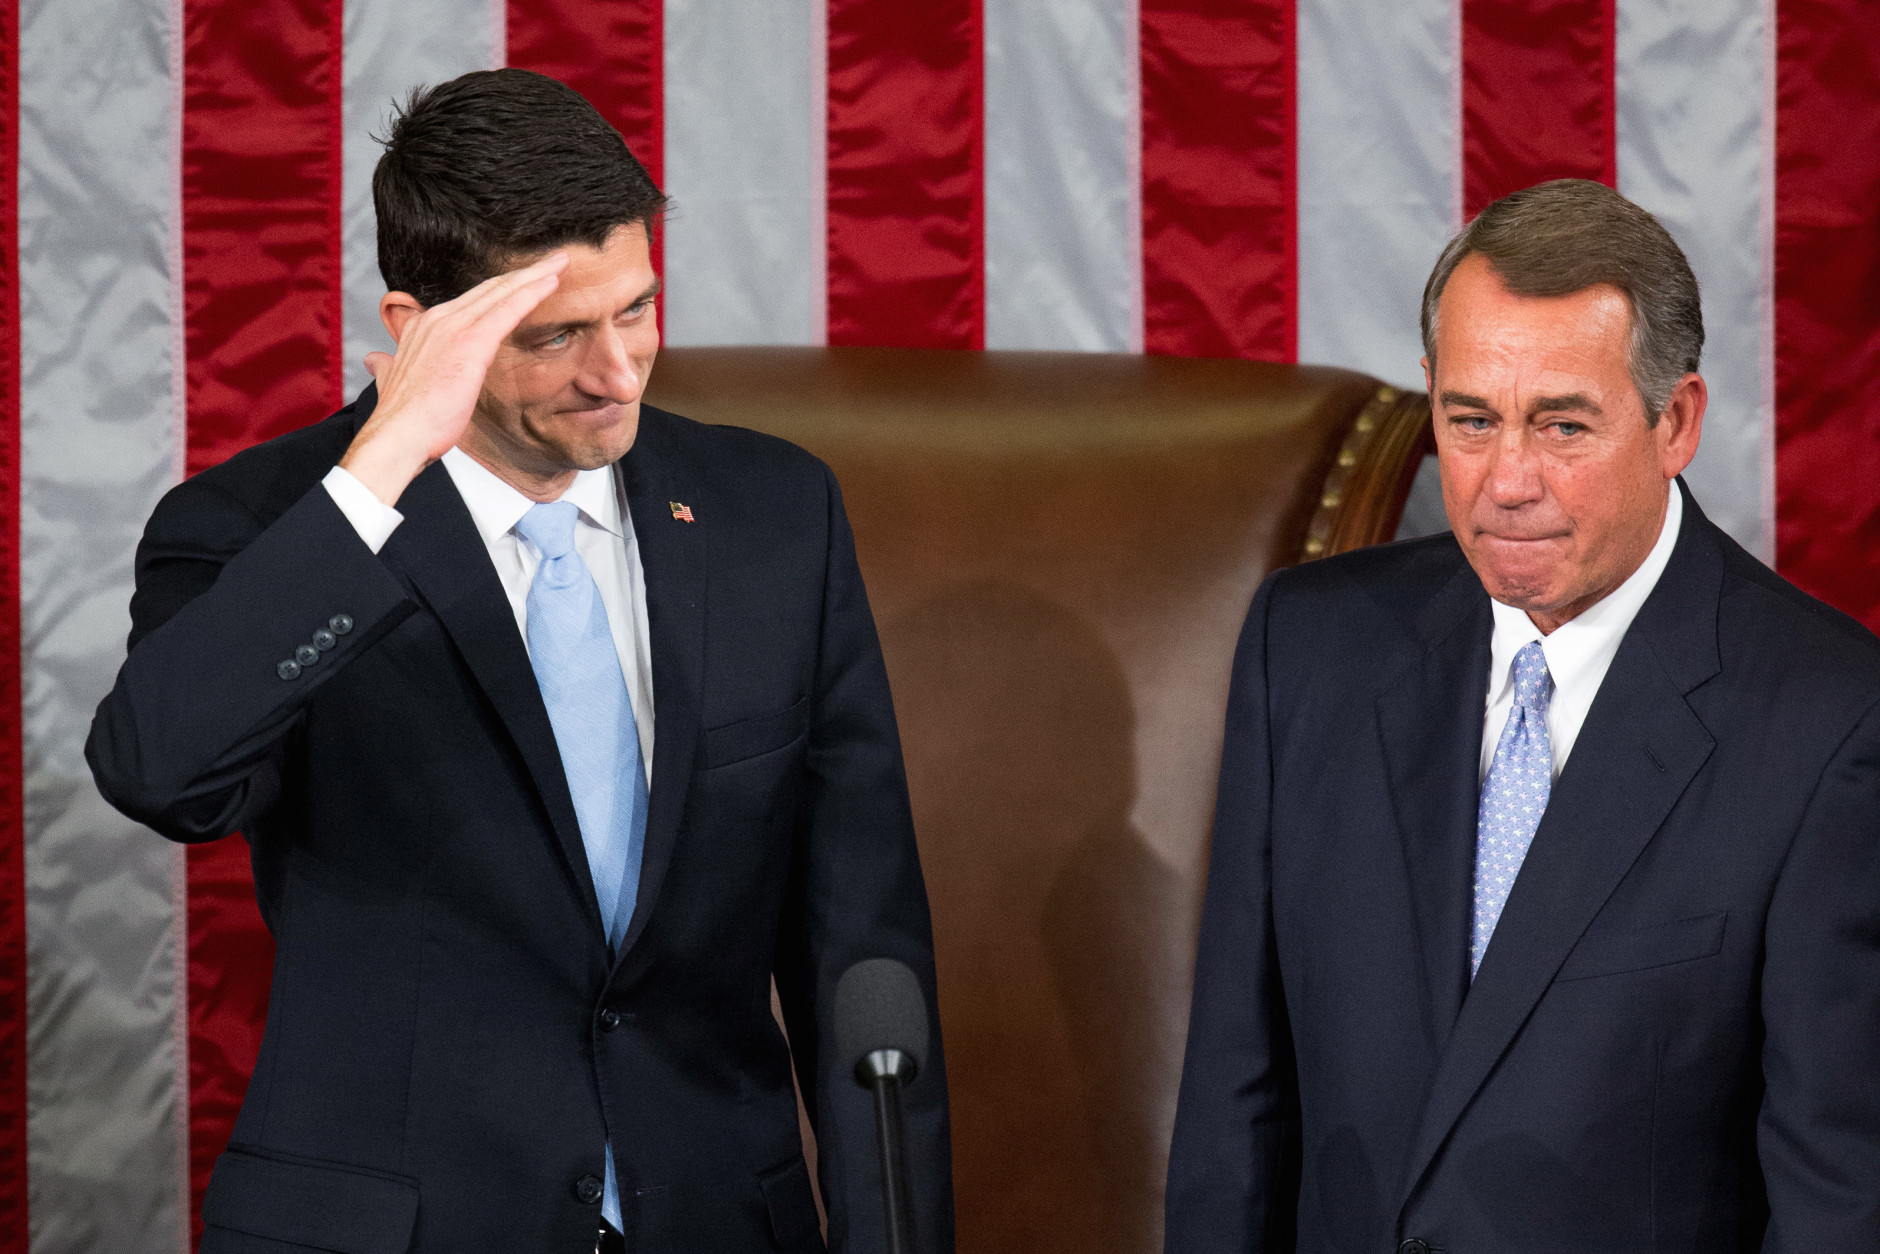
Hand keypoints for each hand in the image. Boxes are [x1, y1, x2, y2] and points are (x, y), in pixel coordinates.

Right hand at [339, 253, 569, 504]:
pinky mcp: (470, 342)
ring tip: (560, 263)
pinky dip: (531, 292)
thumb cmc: (403, 420)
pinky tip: (552, 282)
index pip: (471, 301)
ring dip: (534, 276)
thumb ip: (388, 366)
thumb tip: (377, 360)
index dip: (500, 289)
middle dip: (523, 274)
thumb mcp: (393, 381)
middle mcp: (437, 320)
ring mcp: (453, 328)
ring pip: (502, 292)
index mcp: (423, 327)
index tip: (523, 280)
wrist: (397, 437)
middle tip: (553, 260)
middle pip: (489, 289)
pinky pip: (508, 310)